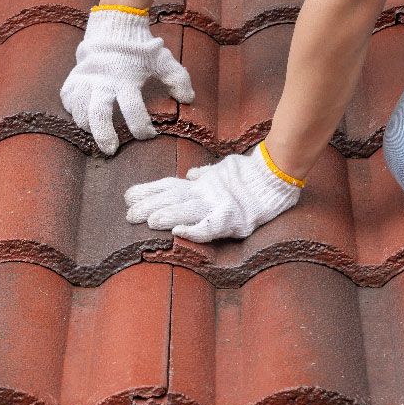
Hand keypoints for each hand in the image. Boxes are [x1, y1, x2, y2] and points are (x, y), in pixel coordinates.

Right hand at [60, 8, 193, 153]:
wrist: (114, 25)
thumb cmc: (140, 47)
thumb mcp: (162, 59)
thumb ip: (178, 78)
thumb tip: (188, 99)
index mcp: (126, 78)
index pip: (133, 109)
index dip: (141, 127)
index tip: (150, 135)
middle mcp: (103, 80)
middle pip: (98, 114)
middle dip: (104, 135)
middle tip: (110, 150)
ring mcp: (86, 79)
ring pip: (80, 110)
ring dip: (88, 125)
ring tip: (96, 133)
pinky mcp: (74, 77)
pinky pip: (68, 99)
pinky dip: (74, 110)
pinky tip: (83, 114)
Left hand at [124, 145, 301, 241]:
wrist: (275, 177)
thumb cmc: (250, 175)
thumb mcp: (224, 170)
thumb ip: (206, 174)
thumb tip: (192, 174)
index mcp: (202, 183)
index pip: (170, 186)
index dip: (148, 191)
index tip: (128, 196)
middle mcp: (206, 193)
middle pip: (172, 198)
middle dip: (149, 205)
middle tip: (128, 214)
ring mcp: (218, 205)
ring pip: (187, 210)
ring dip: (166, 216)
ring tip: (147, 221)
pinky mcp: (232, 219)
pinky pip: (210, 227)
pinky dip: (194, 230)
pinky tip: (179, 233)